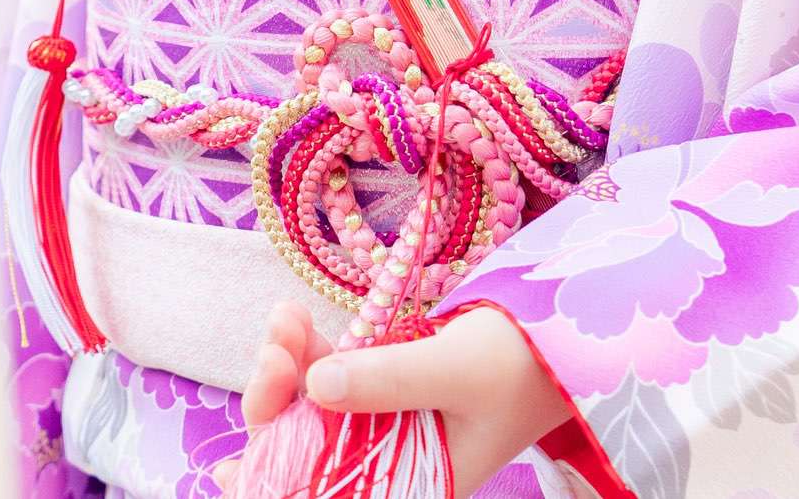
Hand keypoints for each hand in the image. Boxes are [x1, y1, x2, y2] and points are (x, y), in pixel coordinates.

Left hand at [238, 298, 574, 492]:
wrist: (564, 329)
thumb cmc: (523, 363)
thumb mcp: (456, 370)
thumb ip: (386, 381)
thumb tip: (314, 386)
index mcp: (407, 487)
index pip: (323, 498)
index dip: (273, 488)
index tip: (234, 466)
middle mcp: (385, 465)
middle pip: (303, 451)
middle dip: (276, 403)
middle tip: (276, 347)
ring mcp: (379, 424)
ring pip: (307, 408)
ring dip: (286, 367)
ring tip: (286, 319)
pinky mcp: (379, 387)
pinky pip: (327, 376)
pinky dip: (306, 350)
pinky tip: (294, 318)